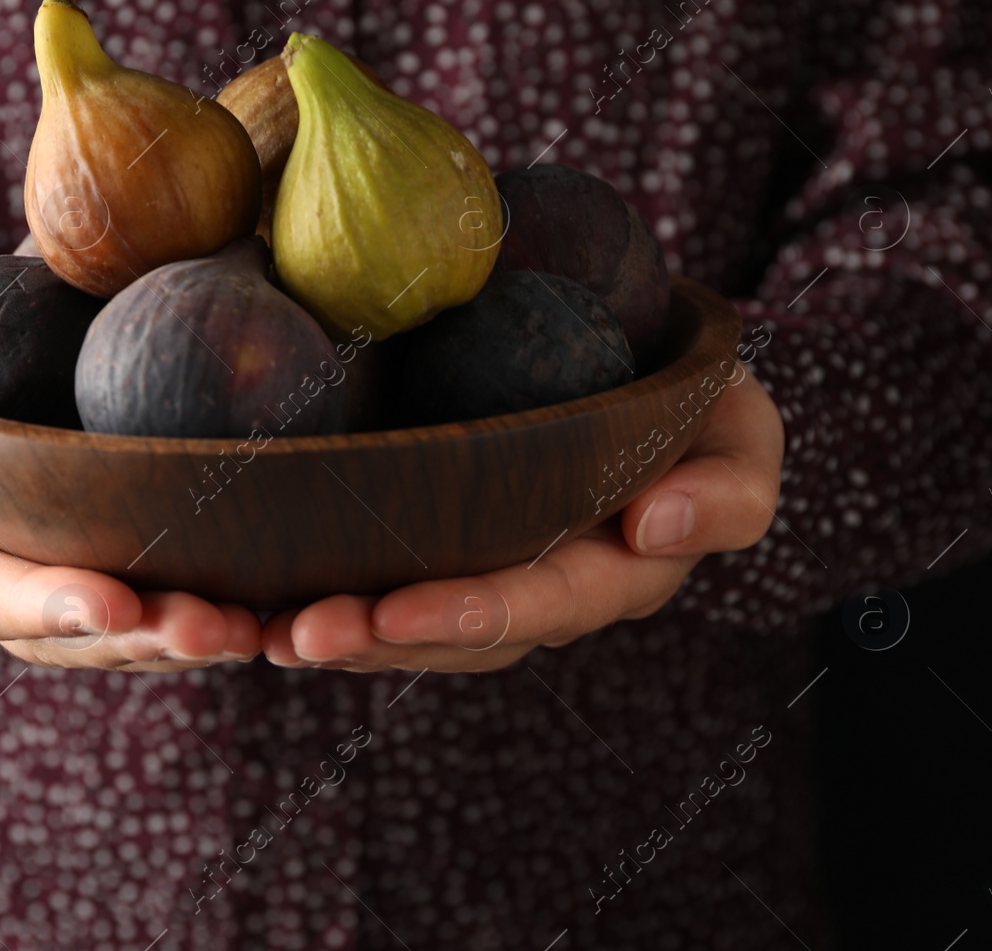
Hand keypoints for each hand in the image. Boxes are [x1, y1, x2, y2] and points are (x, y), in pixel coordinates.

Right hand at [0, 320, 259, 670]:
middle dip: (147, 637)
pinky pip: (155, 588)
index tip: (113, 602)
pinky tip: (276, 591)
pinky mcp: (100, 557)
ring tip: (264, 626)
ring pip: (126, 630)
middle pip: (73, 635)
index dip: (44, 605)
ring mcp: (50, 583)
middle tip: (224, 630)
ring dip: (192, 633)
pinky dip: (212, 594)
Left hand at [261, 368, 784, 671]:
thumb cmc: (692, 394)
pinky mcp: (428, 541)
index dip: (471, 615)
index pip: (542, 604)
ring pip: (403, 623)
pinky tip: (248, 596)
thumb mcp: (742, 430)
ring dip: (333, 632)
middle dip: (376, 641)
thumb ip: (729, 487)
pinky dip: (313, 589)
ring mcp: (480, 572)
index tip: (393, 613)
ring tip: (258, 630)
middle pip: (452, 634)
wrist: (631, 349)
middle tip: (299, 636)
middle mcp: (539, 591)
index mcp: (611, 574)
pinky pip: (371, 575)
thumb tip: (652, 530)